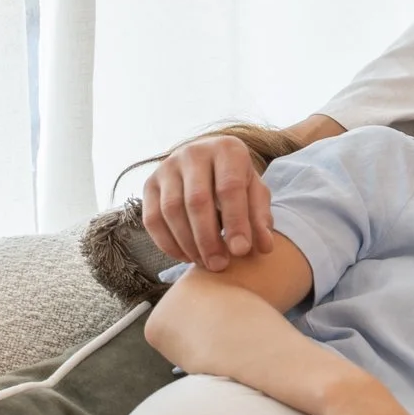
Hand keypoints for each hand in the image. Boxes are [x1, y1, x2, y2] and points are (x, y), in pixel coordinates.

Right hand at [144, 135, 274, 270]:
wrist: (207, 161)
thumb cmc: (237, 180)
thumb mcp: (255, 192)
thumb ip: (260, 217)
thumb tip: (264, 247)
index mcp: (226, 149)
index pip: (229, 188)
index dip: (236, 222)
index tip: (241, 251)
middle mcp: (193, 153)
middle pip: (197, 200)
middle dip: (208, 238)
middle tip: (220, 265)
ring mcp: (167, 167)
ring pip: (171, 211)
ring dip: (188, 243)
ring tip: (205, 263)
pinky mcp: (149, 184)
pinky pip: (152, 219)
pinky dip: (167, 243)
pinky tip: (185, 257)